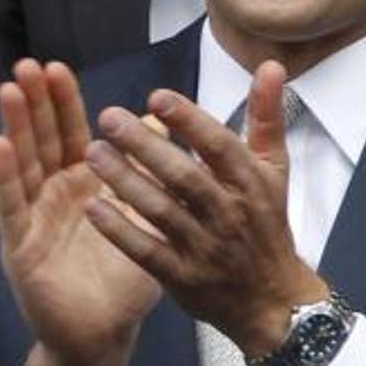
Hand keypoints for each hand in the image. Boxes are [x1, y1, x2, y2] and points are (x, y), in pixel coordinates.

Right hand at [0, 60, 160, 365]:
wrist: (104, 333)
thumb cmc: (122, 279)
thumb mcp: (143, 218)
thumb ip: (150, 171)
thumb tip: (163, 120)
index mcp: (82, 184)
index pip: (69, 133)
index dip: (62, 101)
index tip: (57, 67)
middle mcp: (53, 193)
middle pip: (40, 139)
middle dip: (34, 102)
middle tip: (27, 65)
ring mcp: (33, 216)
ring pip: (22, 162)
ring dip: (15, 125)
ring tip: (10, 89)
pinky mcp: (20, 243)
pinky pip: (12, 203)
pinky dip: (4, 174)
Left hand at [83, 61, 329, 356]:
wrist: (272, 301)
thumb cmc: (266, 223)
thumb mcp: (274, 169)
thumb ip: (266, 116)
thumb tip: (271, 65)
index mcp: (249, 183)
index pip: (219, 147)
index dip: (188, 122)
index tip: (156, 97)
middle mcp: (228, 214)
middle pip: (184, 177)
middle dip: (145, 146)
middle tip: (108, 118)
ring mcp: (204, 248)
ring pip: (161, 211)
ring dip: (125, 181)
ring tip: (92, 152)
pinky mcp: (182, 278)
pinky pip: (147, 252)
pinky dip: (120, 230)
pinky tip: (93, 206)